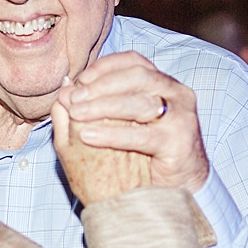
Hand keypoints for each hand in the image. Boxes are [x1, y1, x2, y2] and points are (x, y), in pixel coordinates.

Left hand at [59, 52, 209, 192]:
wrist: (180, 185)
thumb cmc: (147, 152)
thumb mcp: (122, 121)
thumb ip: (99, 101)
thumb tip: (67, 86)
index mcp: (162, 83)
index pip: (133, 62)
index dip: (104, 67)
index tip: (80, 80)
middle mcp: (176, 93)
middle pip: (137, 77)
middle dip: (101, 86)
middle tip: (74, 98)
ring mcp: (181, 116)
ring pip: (139, 103)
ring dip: (103, 106)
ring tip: (76, 114)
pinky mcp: (179, 141)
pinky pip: (143, 136)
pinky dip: (113, 135)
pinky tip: (89, 137)